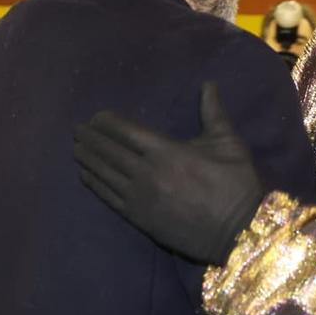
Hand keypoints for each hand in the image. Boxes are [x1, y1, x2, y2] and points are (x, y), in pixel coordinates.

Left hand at [73, 82, 264, 265]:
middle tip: (77, 131)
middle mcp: (148, 173)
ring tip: (76, 149)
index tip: (96, 117)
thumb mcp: (228, 143)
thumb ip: (213, 112)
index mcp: (168, 151)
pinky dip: (95, 185)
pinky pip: (110, 198)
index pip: (127, 133)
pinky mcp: (141, 219)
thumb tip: (208, 84)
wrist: (238, 230)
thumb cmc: (235, 183)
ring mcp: (141, 198)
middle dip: (92, 139)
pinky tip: (85, 176)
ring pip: (106, 175)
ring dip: (89, 160)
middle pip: (111, 152)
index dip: (108, 124)